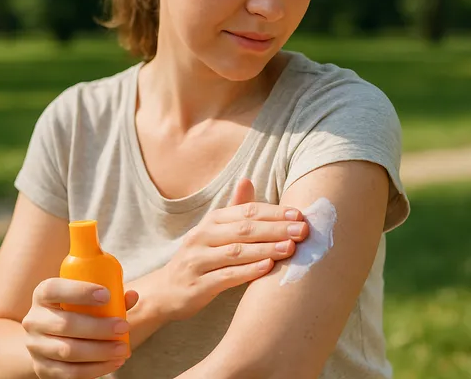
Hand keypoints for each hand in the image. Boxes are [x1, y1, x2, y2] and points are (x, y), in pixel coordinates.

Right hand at [22, 278, 139, 378]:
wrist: (48, 337)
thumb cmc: (75, 310)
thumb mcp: (86, 299)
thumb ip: (111, 297)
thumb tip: (132, 296)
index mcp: (43, 294)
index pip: (54, 289)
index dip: (80, 291)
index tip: (107, 295)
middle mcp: (34, 319)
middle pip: (65, 324)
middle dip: (98, 327)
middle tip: (123, 326)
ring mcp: (35, 346)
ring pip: (67, 351)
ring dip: (100, 351)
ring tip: (123, 349)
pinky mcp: (42, 368)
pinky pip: (69, 372)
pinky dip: (94, 369)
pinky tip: (114, 363)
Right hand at [155, 178, 308, 321]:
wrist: (167, 291)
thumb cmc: (201, 257)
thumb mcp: (215, 231)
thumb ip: (235, 210)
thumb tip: (247, 179)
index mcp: (212, 221)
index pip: (246, 211)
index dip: (274, 212)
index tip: (300, 214)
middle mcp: (202, 236)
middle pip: (243, 229)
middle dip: (276, 228)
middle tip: (303, 230)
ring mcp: (197, 260)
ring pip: (235, 252)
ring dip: (266, 249)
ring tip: (291, 248)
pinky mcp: (197, 285)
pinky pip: (225, 277)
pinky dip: (247, 271)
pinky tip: (267, 268)